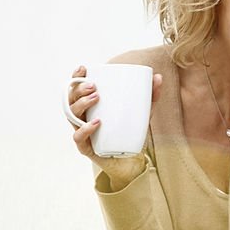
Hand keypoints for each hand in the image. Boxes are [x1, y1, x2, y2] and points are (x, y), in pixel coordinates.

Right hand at [67, 65, 162, 188]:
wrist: (130, 161)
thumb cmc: (129, 133)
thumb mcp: (141, 113)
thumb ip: (149, 96)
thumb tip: (158, 77)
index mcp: (89, 107)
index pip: (76, 89)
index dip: (76, 78)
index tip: (84, 68)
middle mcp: (81, 118)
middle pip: (71, 100)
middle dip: (79, 90)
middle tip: (94, 86)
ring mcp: (82, 133)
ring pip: (72, 116)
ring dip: (82, 104)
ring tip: (96, 98)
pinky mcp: (86, 148)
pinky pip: (79, 138)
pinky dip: (86, 129)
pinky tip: (96, 122)